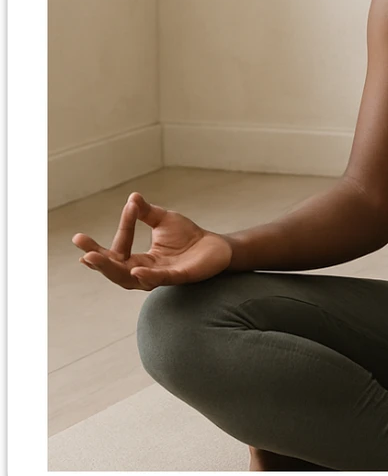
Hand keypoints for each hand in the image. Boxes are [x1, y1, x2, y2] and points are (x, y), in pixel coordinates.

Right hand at [71, 192, 231, 290]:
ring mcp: (161, 276)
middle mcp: (146, 272)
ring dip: (113, 269)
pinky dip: (147, 275)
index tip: (82, 235)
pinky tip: (136, 269)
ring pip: (131, 278)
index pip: (115, 253)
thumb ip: (146, 213)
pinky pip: (160, 278)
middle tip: (83, 253)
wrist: (216, 246)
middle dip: (99, 262)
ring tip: (95, 258)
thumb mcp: (163, 220)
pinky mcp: (179, 277)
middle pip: (116, 271)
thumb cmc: (188, 236)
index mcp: (139, 259)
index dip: (101, 245)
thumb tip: (132, 197)